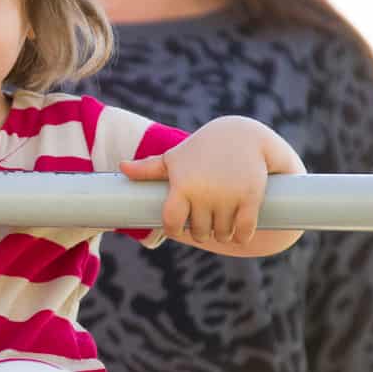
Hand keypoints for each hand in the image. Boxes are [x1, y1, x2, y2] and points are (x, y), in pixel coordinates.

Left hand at [121, 116, 303, 247]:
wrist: (243, 135)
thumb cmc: (203, 149)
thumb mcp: (176, 157)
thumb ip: (149, 167)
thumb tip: (121, 167)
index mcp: (182, 185)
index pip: (171, 222)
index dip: (175, 229)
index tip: (180, 228)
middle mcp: (203, 193)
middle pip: (200, 232)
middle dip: (203, 232)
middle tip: (206, 225)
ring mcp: (228, 197)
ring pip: (222, 234)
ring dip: (223, 235)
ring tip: (223, 228)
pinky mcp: (251, 198)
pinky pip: (243, 231)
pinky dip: (242, 236)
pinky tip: (240, 233)